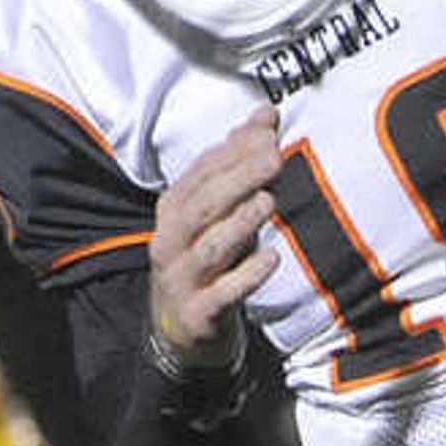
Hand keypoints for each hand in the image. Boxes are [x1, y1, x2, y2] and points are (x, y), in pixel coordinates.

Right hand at [150, 112, 281, 364]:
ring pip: (208, 247)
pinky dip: (246, 276)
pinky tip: (272, 258)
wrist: (184, 330)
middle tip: (274, 158)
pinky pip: (221, 294)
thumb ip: (241, 164)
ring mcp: (182, 279)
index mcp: (174, 210)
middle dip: (237, 179)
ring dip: (239, 223)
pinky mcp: (198, 314)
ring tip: (268, 201)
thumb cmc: (210, 259)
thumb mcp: (221, 212)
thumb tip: (266, 115)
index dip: (233, 151)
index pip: (201, 174)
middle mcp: (171, 241)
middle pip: (202, 205)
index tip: (268, 131)